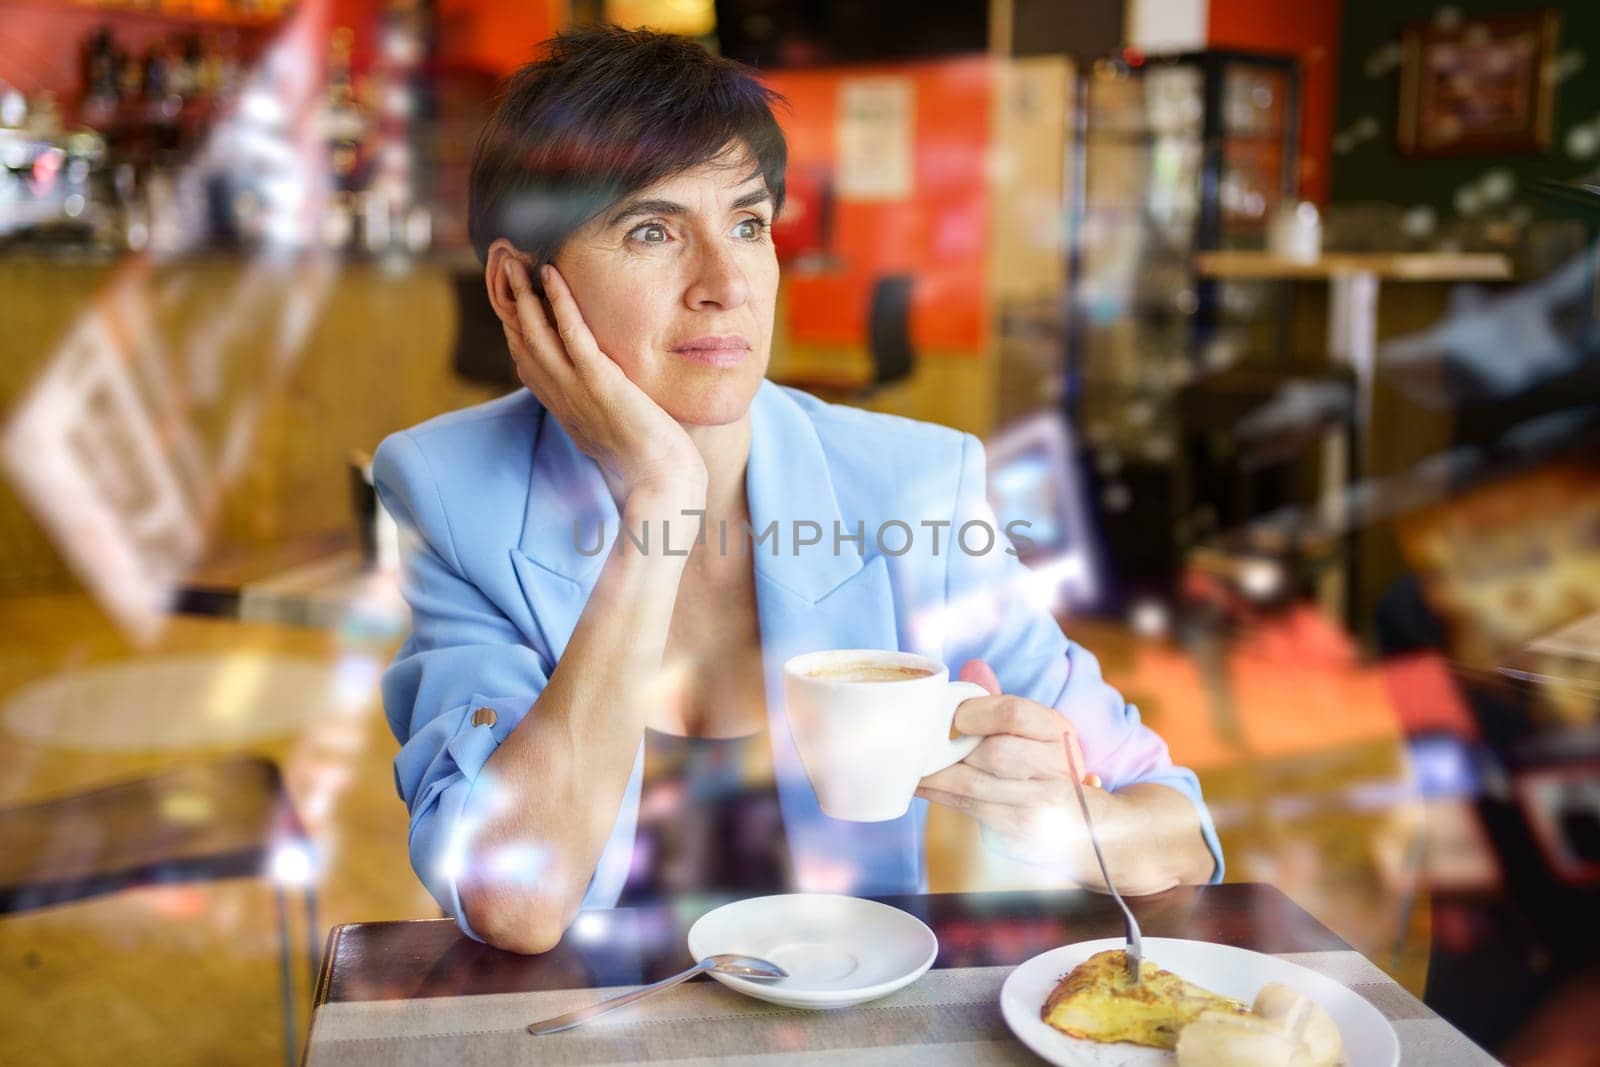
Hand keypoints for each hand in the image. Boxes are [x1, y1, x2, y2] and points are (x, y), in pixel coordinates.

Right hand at [502, 259, 705, 501]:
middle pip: (522, 342)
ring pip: (536, 333)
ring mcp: (576, 389)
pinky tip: (550, 274)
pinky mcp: (599, 382)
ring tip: (514, 260)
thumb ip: (602, 422)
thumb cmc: (649, 469)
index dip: (515, 329)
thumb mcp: (613, 441)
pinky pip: (572, 333)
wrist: (662, 485)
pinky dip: (558, 301)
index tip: (508, 301)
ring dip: (522, 293)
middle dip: (508, 303)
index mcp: (564, 410)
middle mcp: (561, 398)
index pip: (528, 362)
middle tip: (501, 268)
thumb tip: (601, 420)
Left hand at [915, 659, 1102, 875]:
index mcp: (1057, 729)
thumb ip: (1000, 700)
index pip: (1015, 713)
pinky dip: (940, 794)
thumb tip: (973, 667)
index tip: (955, 716)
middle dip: (954, 748)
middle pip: (995, 753)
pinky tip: (922, 784)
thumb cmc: (1040, 761)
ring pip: (975, 785)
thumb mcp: (1032, 727)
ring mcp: (1041, 803)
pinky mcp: (1021, 829)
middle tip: (927, 743)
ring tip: (914, 762)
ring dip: (937, 774)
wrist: (1079, 817)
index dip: (976, 713)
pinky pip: (969, 808)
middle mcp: (1056, 766)